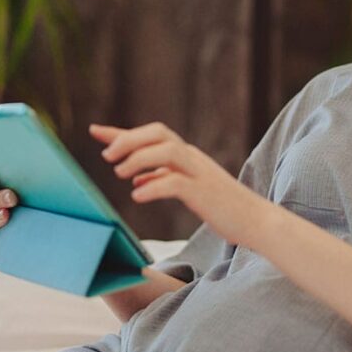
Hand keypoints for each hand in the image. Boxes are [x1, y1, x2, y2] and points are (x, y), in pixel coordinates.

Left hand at [89, 122, 269, 246]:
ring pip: (166, 150)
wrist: (257, 221)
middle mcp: (193, 159)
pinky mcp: (205, 192)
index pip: (152, 135)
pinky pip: (175, 182)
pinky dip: (153, 186)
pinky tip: (138, 197)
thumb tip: (137, 182)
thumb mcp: (190, 191)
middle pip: (158, 132)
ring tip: (120, 174)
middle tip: (107, 156)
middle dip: (128, 139)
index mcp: (188, 157)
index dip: (121, 132)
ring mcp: (200, 174)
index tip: (94, 130)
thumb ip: (165, 181)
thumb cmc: (224, 208)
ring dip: (138, 159)